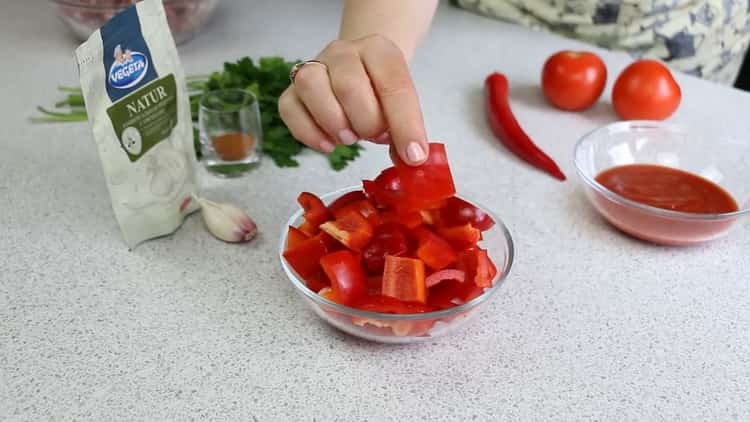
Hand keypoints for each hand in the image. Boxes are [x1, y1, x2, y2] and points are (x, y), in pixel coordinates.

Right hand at [278, 34, 428, 164]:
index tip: (413, 155)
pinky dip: (308, 132)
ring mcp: (314, 66)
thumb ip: (405, 130)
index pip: (393, 85)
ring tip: (350, 138)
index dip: (405, 124)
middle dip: (366, 123)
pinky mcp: (292, 89)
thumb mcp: (401, 105)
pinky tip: (328, 144)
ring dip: (334, 122)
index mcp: (379, 50)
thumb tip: (409, 158)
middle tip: (375, 136)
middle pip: (348, 86)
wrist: (360, 71)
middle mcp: (343, 51)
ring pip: (311, 86)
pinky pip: (289, 108)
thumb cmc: (381, 93)